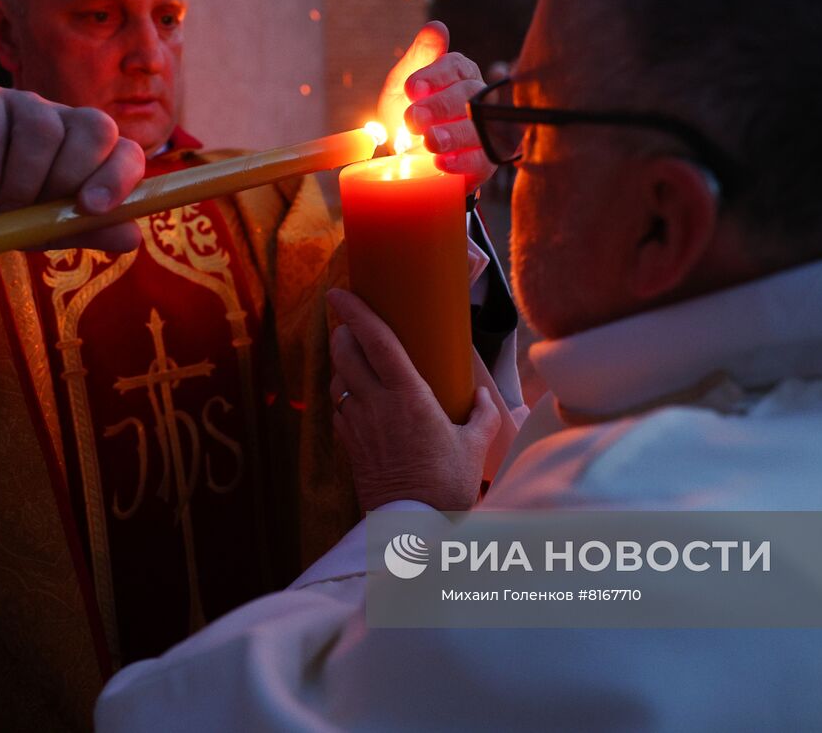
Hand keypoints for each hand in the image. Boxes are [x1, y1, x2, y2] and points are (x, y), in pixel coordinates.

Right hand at [0, 85, 145, 250]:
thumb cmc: (17, 214)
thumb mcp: (56, 230)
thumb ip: (92, 231)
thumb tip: (131, 238)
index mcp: (99, 151)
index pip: (129, 152)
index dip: (118, 178)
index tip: (91, 209)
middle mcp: (71, 120)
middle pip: (95, 130)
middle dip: (67, 181)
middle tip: (34, 216)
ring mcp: (29, 104)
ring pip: (44, 130)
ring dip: (22, 185)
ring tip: (2, 214)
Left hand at [327, 288, 500, 510]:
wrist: (412, 529)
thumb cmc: (446, 485)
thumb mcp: (474, 446)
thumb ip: (483, 415)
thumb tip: (485, 396)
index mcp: (408, 395)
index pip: (375, 340)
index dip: (355, 311)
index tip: (340, 291)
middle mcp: (376, 404)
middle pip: (344, 352)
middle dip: (343, 332)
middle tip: (354, 325)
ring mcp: (357, 425)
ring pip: (337, 379)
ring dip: (343, 364)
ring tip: (358, 360)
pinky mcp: (349, 445)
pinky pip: (338, 410)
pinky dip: (344, 397)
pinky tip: (360, 402)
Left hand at [379, 22, 497, 194]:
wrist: (405, 159)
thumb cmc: (407, 114)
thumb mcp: (401, 86)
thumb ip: (418, 57)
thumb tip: (436, 27)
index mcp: (460, 74)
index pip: (455, 66)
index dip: (435, 76)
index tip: (411, 88)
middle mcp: (478, 99)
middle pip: (468, 96)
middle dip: (440, 106)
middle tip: (412, 119)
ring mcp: (485, 131)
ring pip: (479, 128)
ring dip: (453, 134)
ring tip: (429, 141)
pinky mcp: (486, 162)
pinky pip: (482, 161)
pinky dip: (462, 162)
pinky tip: (441, 162)